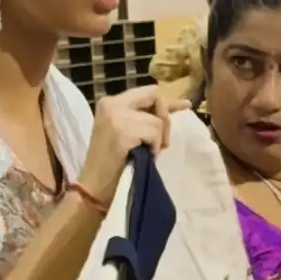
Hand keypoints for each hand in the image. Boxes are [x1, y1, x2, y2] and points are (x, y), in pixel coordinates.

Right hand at [79, 85, 172, 199]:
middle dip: (165, 118)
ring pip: (156, 120)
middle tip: (162, 142)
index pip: (146, 92)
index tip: (186, 105)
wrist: (94, 187)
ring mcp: (115, 116)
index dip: (167, 101)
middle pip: (154, 95)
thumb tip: (180, 104)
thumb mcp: (127, 133)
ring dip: (158, 140)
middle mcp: (111, 104)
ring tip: (146, 154)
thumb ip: (145, 118)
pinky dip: (155, 147)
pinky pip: (154, 133)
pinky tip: (144, 157)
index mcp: (110, 103)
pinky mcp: (122, 131)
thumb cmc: (112, 164)